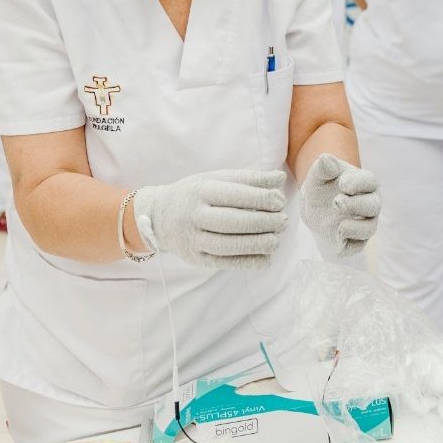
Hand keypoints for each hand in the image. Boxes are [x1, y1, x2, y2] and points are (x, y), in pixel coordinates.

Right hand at [133, 169, 288, 268]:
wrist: (159, 216)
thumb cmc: (196, 194)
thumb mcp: (217, 179)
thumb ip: (249, 179)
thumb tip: (280, 179)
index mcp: (201, 191)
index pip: (235, 195)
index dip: (261, 199)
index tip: (279, 201)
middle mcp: (195, 215)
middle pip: (233, 222)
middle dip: (264, 223)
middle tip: (283, 221)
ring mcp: (193, 239)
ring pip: (228, 246)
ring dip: (258, 244)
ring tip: (276, 239)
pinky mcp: (196, 259)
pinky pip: (225, 263)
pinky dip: (249, 262)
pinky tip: (266, 258)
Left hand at [301, 154, 379, 255]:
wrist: (314, 205)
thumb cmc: (321, 185)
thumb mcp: (318, 174)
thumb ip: (323, 167)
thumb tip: (326, 159)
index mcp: (364, 182)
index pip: (370, 182)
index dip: (358, 183)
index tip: (342, 184)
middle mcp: (369, 202)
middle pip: (373, 205)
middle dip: (356, 205)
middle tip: (336, 202)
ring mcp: (364, 221)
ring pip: (370, 228)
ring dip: (356, 228)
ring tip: (338, 227)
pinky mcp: (355, 239)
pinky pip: (358, 246)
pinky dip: (349, 247)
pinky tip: (336, 243)